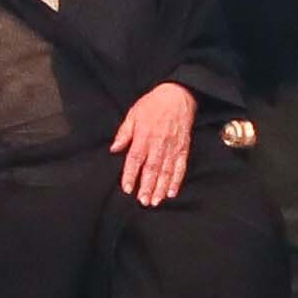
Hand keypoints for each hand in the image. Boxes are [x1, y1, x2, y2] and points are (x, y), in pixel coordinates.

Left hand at [113, 81, 196, 205]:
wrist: (178, 95)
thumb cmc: (153, 104)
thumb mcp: (133, 114)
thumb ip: (124, 133)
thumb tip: (114, 148)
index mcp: (144, 136)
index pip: (135, 159)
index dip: (131, 175)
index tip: (127, 188)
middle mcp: (158, 144)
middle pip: (152, 169)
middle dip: (147, 187)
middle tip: (143, 201)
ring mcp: (172, 147)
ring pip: (166, 171)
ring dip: (160, 188)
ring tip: (155, 201)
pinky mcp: (183, 149)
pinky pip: (180, 167)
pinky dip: (177, 181)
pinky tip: (172, 192)